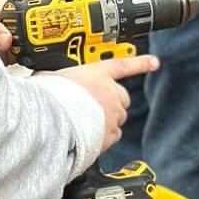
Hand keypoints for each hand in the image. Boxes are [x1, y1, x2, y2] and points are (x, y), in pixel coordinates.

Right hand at [41, 54, 159, 154]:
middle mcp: (109, 93)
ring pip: (118, 118)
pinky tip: (90, 135)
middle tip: (96, 105)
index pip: (123, 65)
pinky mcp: (110, 134)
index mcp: (96, 74)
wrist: (51, 123)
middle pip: (122, 97)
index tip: (154, 62)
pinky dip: (105, 136)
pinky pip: (113, 135)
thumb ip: (57, 78)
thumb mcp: (50, 78)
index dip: (140, 63)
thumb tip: (44, 78)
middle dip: (114, 101)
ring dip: (108, 120)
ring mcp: (111, 114)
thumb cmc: (48, 99)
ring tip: (87, 122)